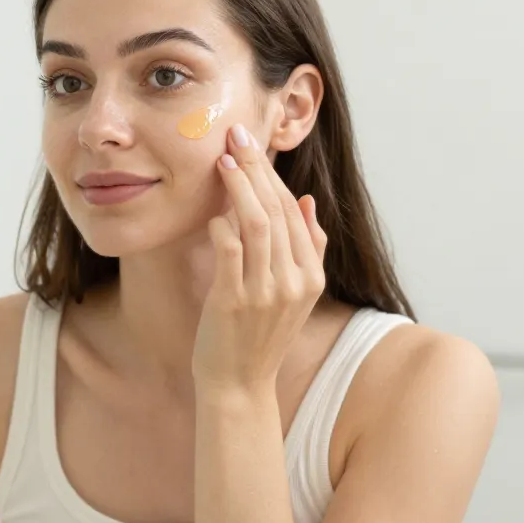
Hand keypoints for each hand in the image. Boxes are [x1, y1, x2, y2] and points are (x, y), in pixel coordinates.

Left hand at [192, 123, 327, 392]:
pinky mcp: (234, 302)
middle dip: (255, 167)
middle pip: (276, 210)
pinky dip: (222, 226)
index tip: (251, 144)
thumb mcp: (294, 294)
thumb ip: (306, 248)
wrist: (239, 386)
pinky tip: (212, 214)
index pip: (293, 210)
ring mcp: (265, 292)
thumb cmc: (258, 335)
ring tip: (223, 161)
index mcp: (311, 275)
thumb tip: (306, 199)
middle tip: (236, 136)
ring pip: (256, 224)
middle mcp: (294, 282)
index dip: (271, 173)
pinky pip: (230, 251)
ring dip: (239, 187)